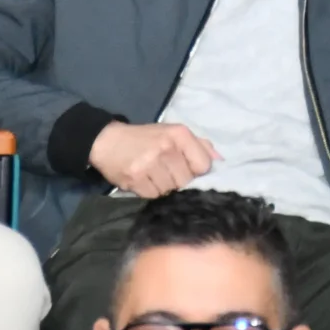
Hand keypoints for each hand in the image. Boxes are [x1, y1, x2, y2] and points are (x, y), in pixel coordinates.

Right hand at [89, 121, 218, 196]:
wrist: (108, 141)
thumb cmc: (146, 138)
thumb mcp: (173, 133)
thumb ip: (199, 146)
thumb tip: (221, 161)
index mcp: (179, 134)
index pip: (204, 165)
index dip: (198, 172)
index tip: (188, 170)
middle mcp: (166, 148)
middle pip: (187, 181)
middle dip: (180, 182)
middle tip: (168, 175)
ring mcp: (150, 164)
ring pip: (171, 191)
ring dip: (165, 189)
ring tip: (156, 178)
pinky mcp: (135, 179)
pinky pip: (154, 196)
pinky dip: (151, 193)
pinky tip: (145, 182)